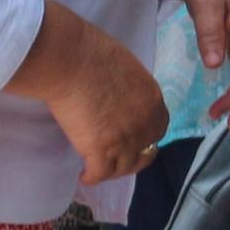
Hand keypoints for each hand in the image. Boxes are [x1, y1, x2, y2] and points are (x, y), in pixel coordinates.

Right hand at [5, 3, 167, 186]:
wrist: (71, 60)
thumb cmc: (92, 52)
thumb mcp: (125, 67)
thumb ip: (129, 88)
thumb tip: (119, 95)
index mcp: (153, 100)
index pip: (158, 129)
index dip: (146, 138)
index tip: (134, 140)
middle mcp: (145, 124)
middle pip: (144, 153)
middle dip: (133, 158)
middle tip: (119, 160)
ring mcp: (124, 141)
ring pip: (124, 168)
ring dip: (113, 171)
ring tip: (100, 170)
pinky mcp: (100, 151)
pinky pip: (99, 174)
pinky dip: (91, 177)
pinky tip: (84, 176)